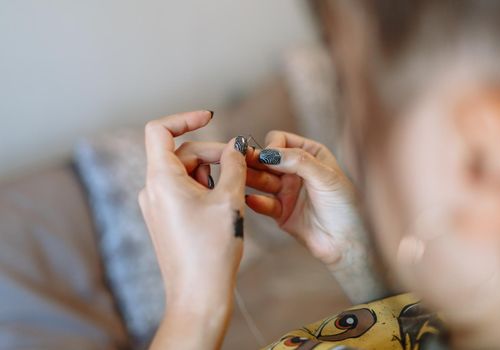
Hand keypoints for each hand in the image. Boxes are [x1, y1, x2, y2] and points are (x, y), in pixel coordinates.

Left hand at [138, 111, 248, 348]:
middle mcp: (153, 189)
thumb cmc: (212, 249)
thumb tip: (236, 145)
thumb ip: (234, 165)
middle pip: (183, 153)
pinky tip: (226, 204)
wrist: (199, 295)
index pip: (160, 131)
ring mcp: (158, 205)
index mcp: (161, 179)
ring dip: (213, 173)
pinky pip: (185, 190)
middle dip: (214, 153)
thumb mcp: (229, 200)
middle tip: (243, 164)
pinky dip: (206, 188)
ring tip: (236, 192)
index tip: (211, 116)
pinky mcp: (166, 218)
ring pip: (187, 172)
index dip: (185, 118)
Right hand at [245, 131, 360, 265]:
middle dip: (254, 162)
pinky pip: (263, 203)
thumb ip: (297, 161)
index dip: (272, 147)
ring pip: (261, 180)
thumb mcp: (325, 176)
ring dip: (252, 179)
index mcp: (311, 154)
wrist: (348, 243)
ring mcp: (287, 191)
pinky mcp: (281, 212)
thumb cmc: (346, 206)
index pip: (281, 140)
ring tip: (240, 180)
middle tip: (238, 164)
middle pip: (266, 160)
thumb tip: (268, 153)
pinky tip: (252, 201)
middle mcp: (297, 170)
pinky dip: (257, 202)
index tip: (268, 157)